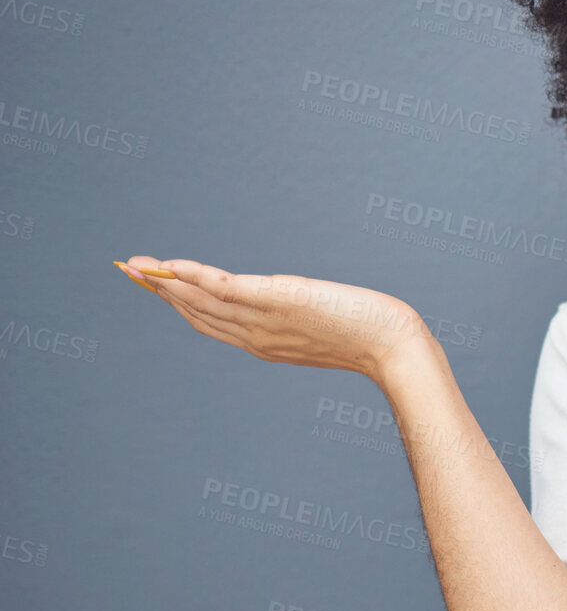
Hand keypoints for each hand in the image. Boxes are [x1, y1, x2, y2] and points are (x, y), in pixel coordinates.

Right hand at [115, 256, 429, 380]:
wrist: (394, 346)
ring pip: (201, 300)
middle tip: (127, 269)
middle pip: (195, 312)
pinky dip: (193, 276)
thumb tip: (293, 300)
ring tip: (136, 265)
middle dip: (159, 290)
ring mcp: (264, 320)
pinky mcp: (276, 301)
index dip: (178, 303)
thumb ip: (298, 317)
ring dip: (165, 281)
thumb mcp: (323, 327)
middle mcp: (256, 337)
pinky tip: (170, 264)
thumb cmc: (371, 334)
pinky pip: (224, 288)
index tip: (154, 285)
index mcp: (264, 343)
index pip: (210, 322)